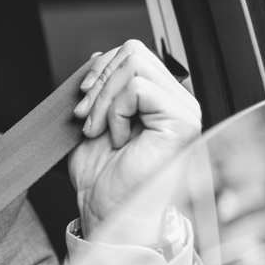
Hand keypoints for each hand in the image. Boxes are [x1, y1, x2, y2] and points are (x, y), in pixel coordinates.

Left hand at [68, 40, 200, 244]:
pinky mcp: (182, 122)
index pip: (131, 53)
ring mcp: (183, 110)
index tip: (81, 102)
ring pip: (135, 64)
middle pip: (132, 52)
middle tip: (85, 118)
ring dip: (104, 99)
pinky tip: (118, 139)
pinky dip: (117, 112)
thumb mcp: (94, 121)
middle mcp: (175, 101)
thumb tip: (99, 56)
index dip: (99, 70)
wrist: (106, 212)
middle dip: (98, 82)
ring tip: (100, 131)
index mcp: (158, 98)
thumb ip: (101, 88)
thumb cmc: (102, 177)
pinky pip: (139, 89)